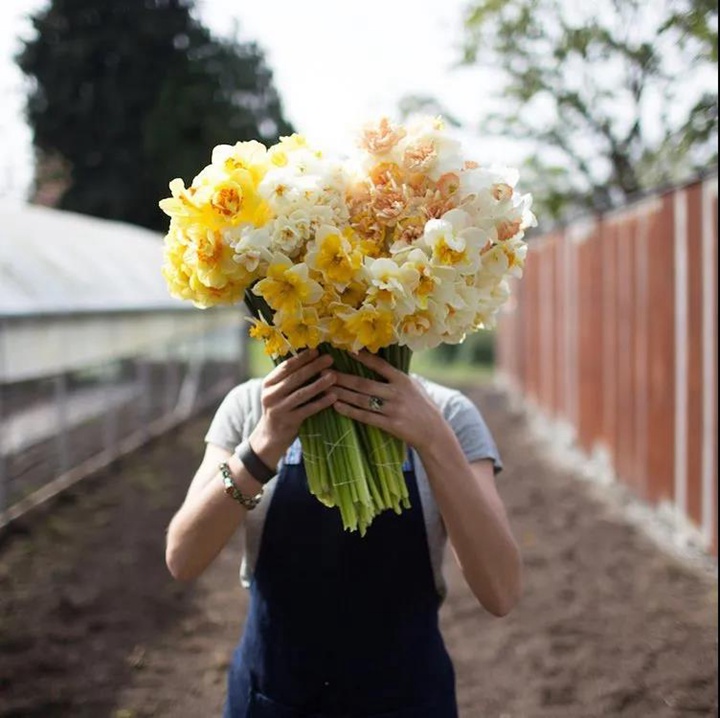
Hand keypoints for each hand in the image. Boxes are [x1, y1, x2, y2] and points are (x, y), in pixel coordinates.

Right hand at [249, 349, 336, 466]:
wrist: (270, 435)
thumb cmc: (280, 407)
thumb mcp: (278, 391)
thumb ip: (289, 377)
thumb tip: (311, 358)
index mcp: (268, 383)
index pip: (285, 367)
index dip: (302, 358)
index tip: (316, 351)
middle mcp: (270, 395)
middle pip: (295, 378)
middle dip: (313, 367)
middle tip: (329, 359)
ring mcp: (279, 409)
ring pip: (302, 393)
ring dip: (319, 384)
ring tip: (333, 376)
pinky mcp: (289, 421)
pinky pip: (308, 410)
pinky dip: (321, 403)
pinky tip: (333, 397)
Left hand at [331, 351, 447, 448]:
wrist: (434, 433)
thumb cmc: (423, 408)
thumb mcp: (414, 387)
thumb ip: (397, 378)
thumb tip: (380, 364)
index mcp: (403, 380)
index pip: (381, 365)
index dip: (364, 358)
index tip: (348, 350)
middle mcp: (397, 393)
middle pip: (364, 384)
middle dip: (343, 378)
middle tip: (325, 371)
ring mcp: (393, 409)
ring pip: (361, 400)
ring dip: (342, 394)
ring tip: (326, 388)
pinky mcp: (390, 425)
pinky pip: (365, 416)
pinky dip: (350, 411)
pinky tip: (336, 406)